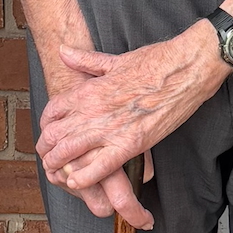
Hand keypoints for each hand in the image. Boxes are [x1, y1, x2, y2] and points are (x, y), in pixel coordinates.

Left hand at [37, 27, 225, 229]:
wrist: (187, 69)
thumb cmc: (155, 61)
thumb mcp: (114, 60)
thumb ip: (85, 60)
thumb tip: (62, 50)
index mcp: (89, 89)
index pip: (52, 112)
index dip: (46, 126)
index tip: (49, 134)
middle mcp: (94, 110)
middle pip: (55, 136)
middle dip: (47, 150)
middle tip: (48, 158)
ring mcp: (111, 128)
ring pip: (70, 153)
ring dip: (60, 165)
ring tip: (57, 172)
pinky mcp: (132, 144)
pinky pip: (100, 167)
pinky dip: (85, 178)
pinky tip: (77, 182)